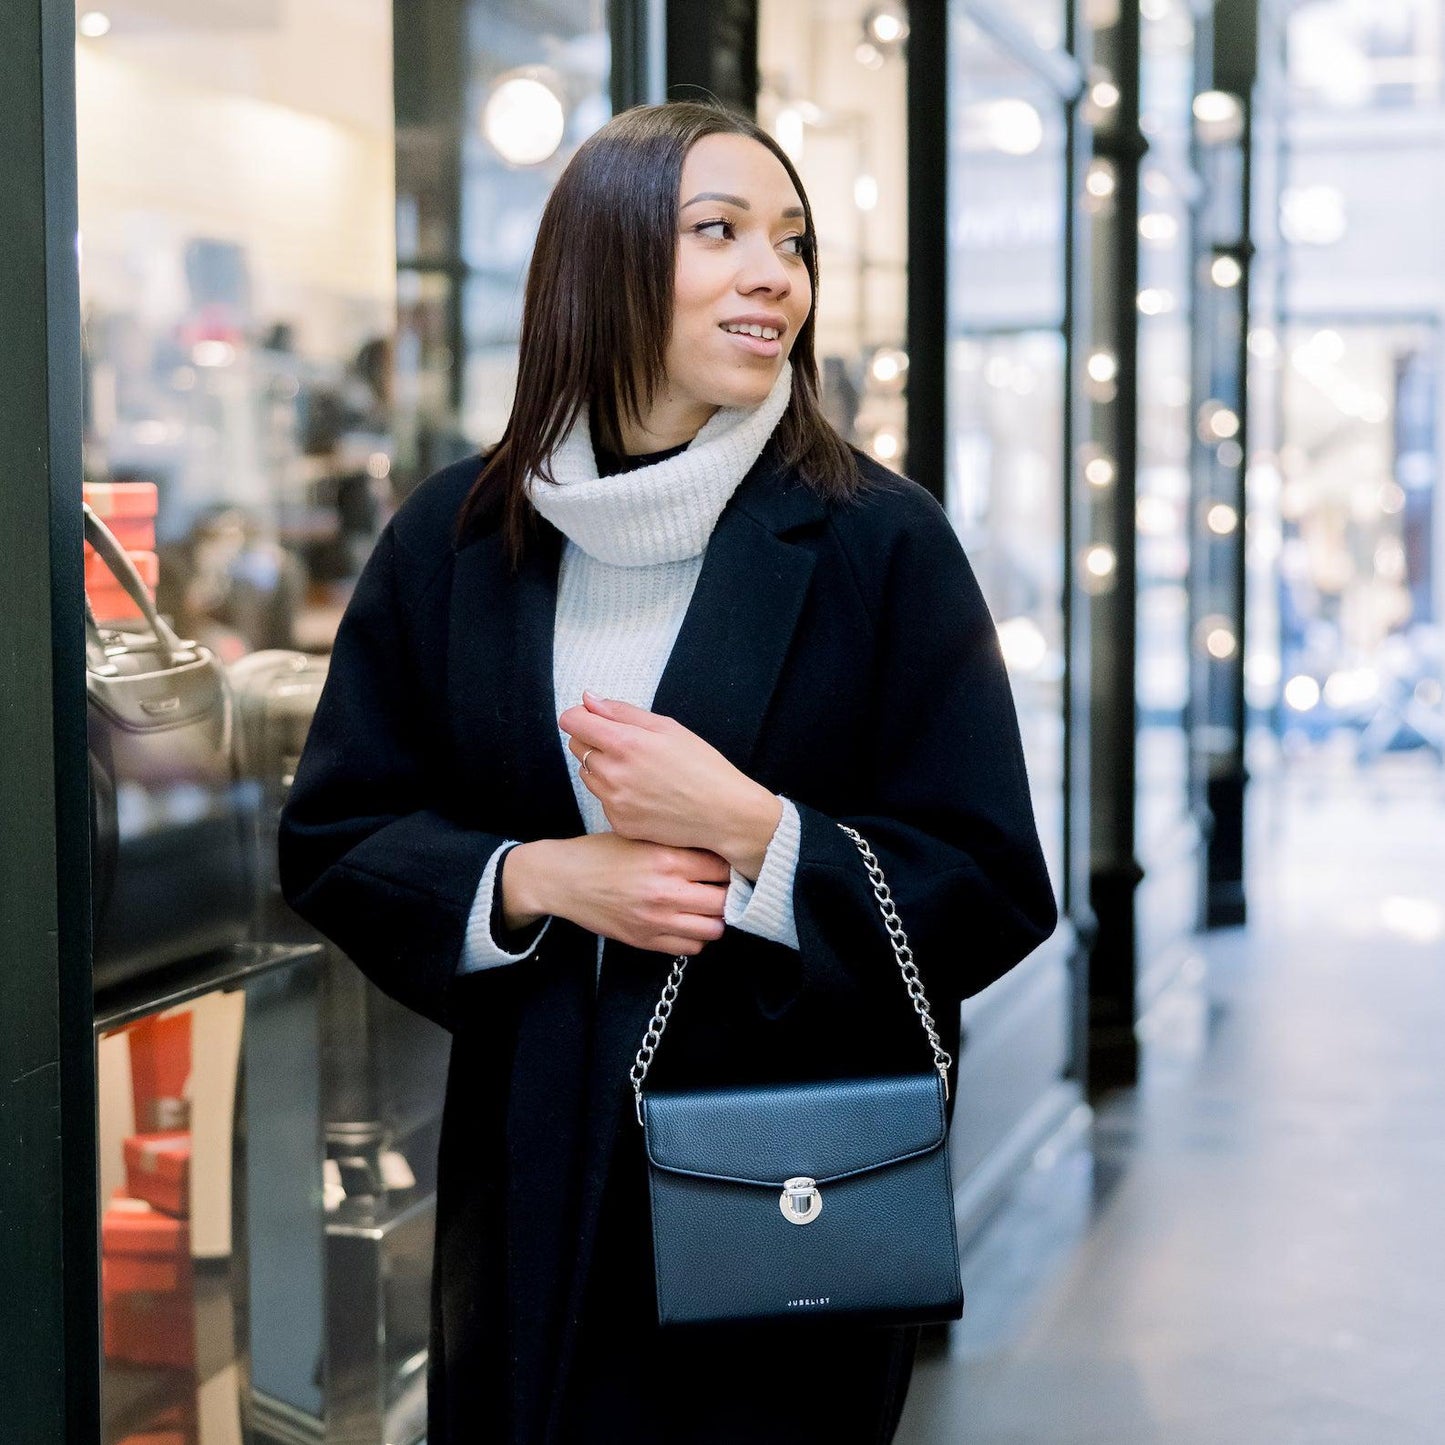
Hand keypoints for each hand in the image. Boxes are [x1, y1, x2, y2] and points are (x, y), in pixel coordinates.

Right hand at [508, 834, 729, 955]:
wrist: (563, 880)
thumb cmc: (600, 853)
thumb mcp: (641, 837)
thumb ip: (677, 846)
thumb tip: (717, 851)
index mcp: (666, 860)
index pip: (722, 868)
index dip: (731, 866)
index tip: (731, 865)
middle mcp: (665, 892)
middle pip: (724, 900)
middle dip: (729, 893)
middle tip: (725, 886)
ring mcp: (656, 921)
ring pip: (713, 929)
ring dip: (716, 917)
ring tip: (709, 906)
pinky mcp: (646, 940)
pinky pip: (690, 947)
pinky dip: (697, 936)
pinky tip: (690, 922)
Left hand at [558, 692, 781, 875]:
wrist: (724, 815)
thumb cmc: (702, 766)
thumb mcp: (668, 728)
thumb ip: (621, 712)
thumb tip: (588, 700)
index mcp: (624, 743)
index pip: (572, 722)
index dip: (581, 716)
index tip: (594, 719)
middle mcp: (612, 774)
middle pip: (577, 747)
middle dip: (594, 740)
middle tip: (628, 746)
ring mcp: (613, 802)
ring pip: (588, 774)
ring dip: (603, 768)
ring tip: (639, 772)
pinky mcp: (619, 823)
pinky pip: (603, 800)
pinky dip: (616, 794)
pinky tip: (645, 794)